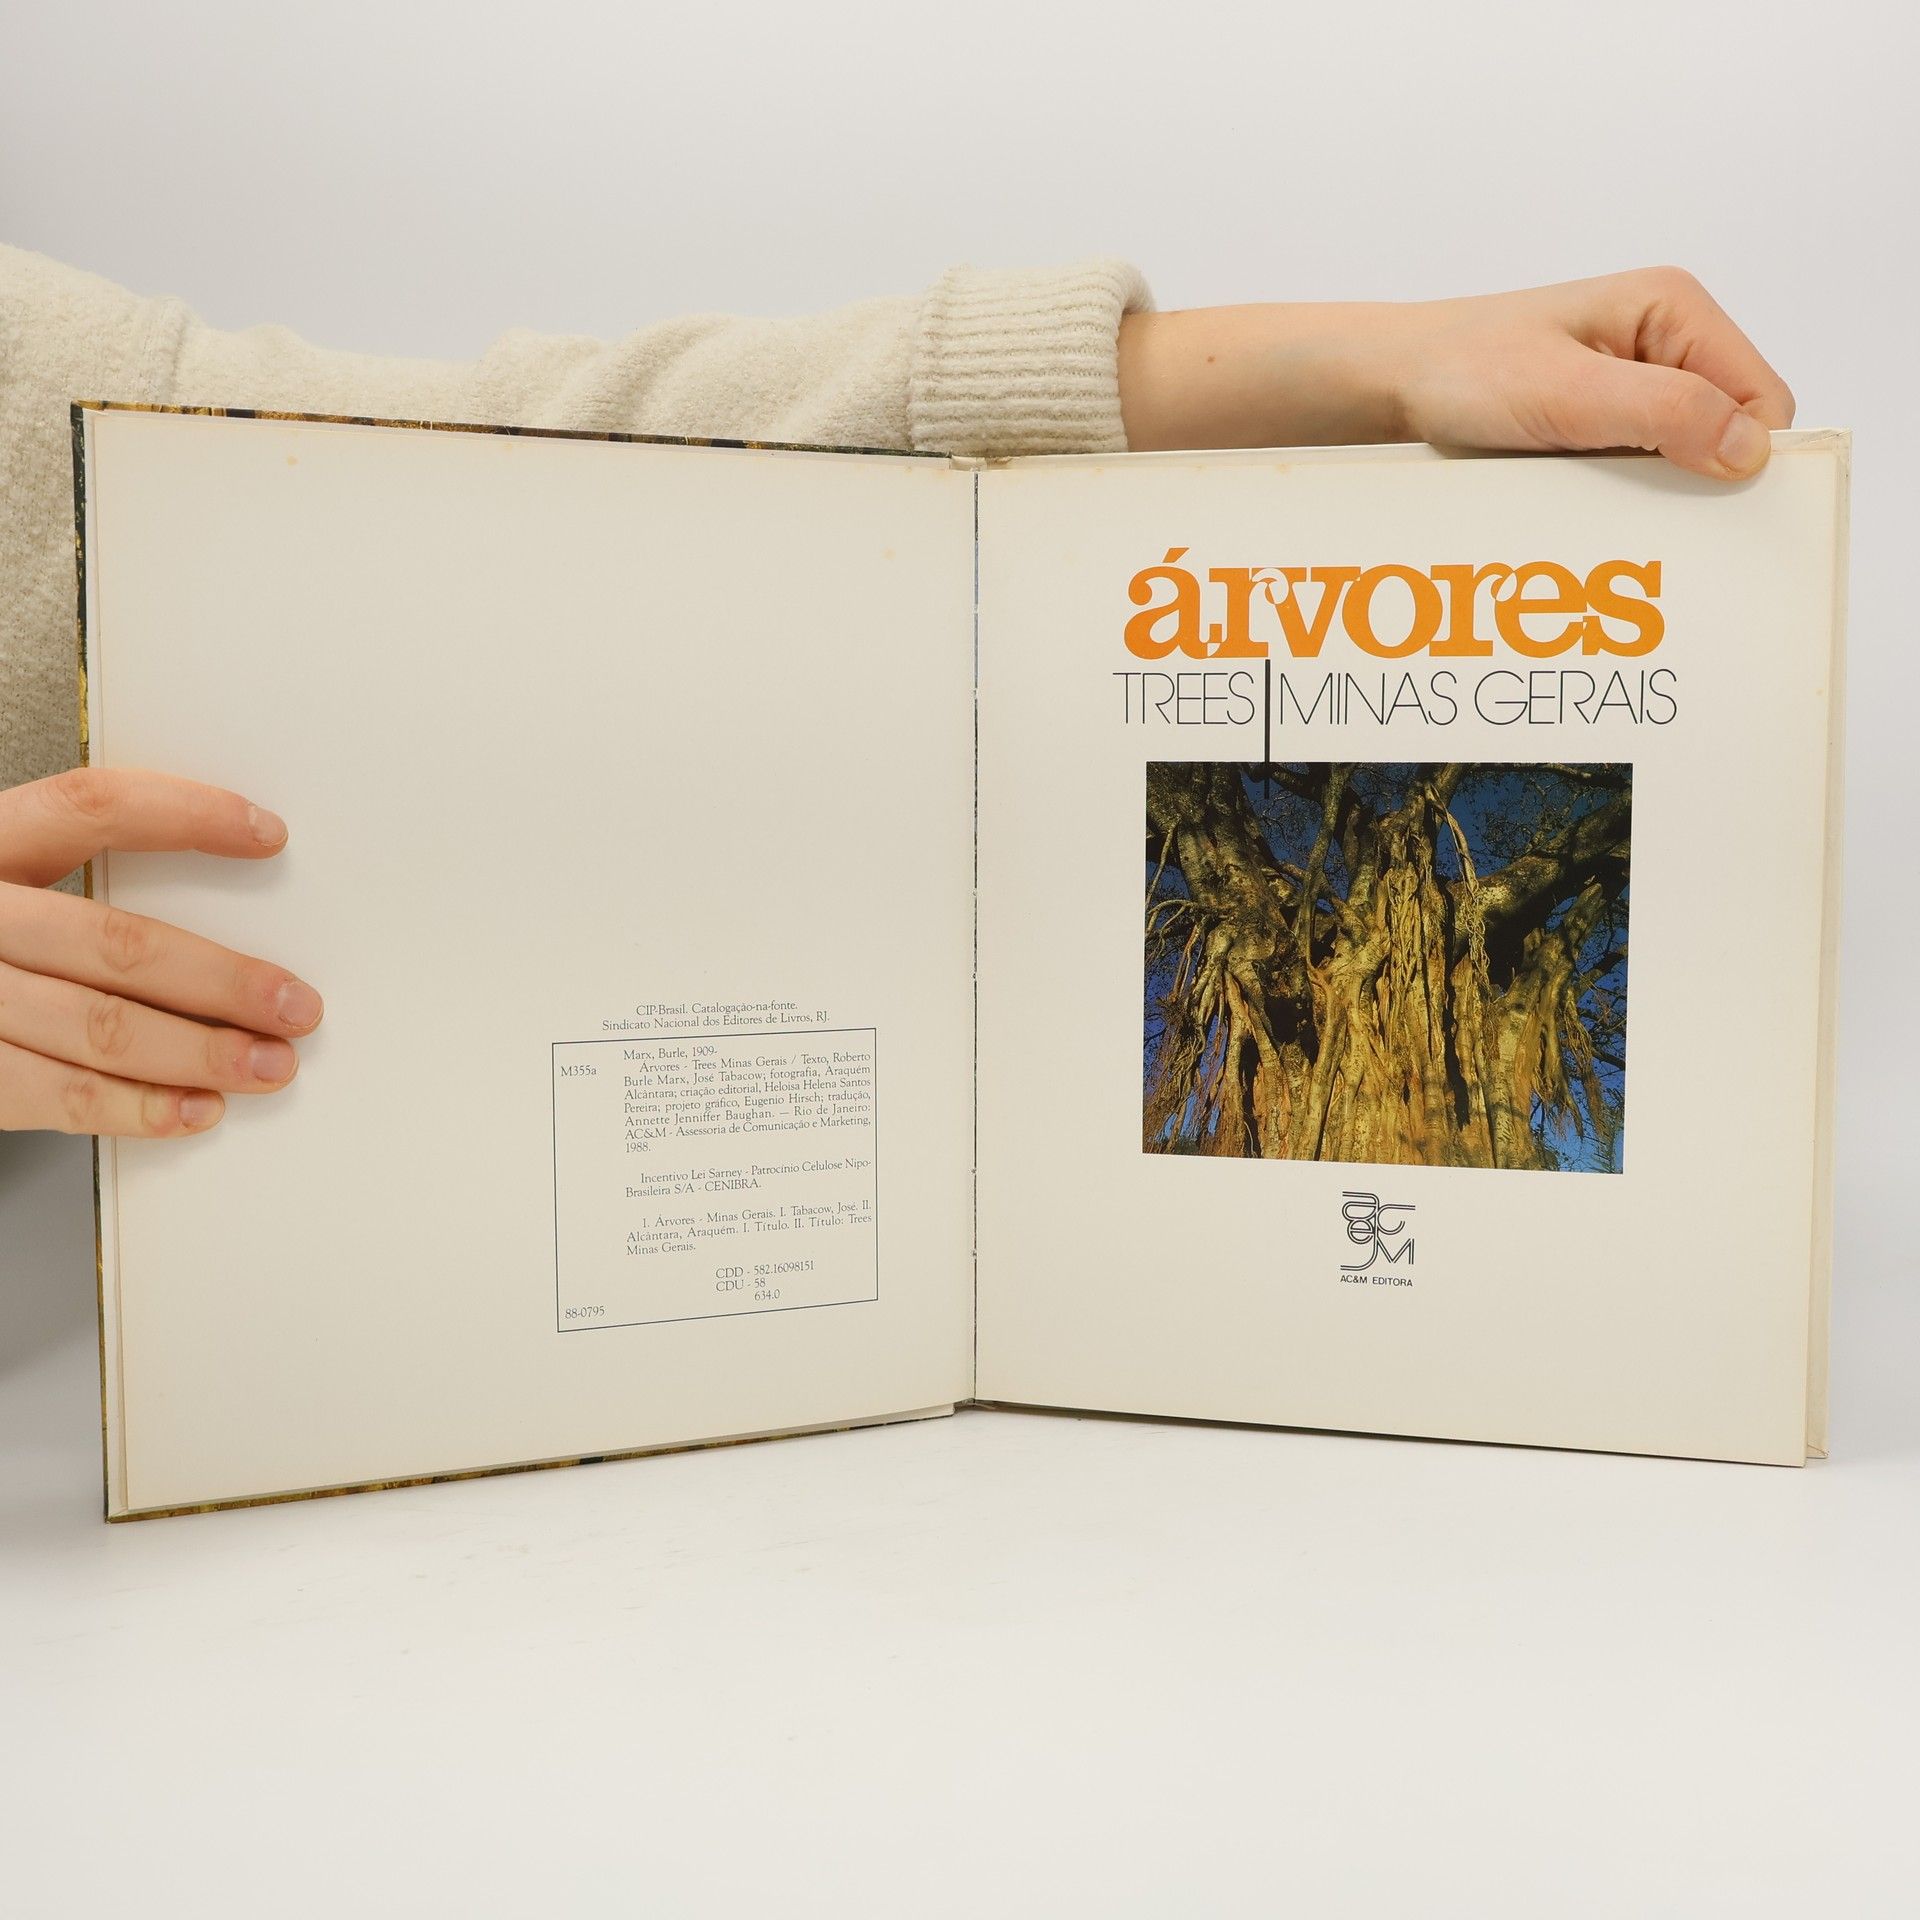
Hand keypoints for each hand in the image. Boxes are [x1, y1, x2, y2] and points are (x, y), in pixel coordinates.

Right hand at [0, 769, 322, 1137]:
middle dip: (222, 982)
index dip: (186, 815)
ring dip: (199, 1053)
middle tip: (296, 1004)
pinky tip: (194, 1109)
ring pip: (96, 1026)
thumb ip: (64, 886)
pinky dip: (137, 1108)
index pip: (90, 804)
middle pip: (114, 941)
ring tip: (268, 1064)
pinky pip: (54, 1094)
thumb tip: (209, 919)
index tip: (268, 835)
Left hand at [1117, 266, 1794, 479]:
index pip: (1762, 397)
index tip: (1713, 506)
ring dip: (1655, 492)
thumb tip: (1750, 448)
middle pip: (1729, 430)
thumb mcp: (1567, 394)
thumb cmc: (1462, 372)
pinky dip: (1621, 495)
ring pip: (1682, 457)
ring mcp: (1630, 384)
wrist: (1386, 385)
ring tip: (1610, 510)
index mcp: (1672, 309)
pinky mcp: (1597, 422)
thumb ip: (1662, 413)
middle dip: (1700, 478)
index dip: (1748, 455)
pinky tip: (1589, 508)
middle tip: (1652, 518)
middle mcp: (1661, 342)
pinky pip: (1636, 469)